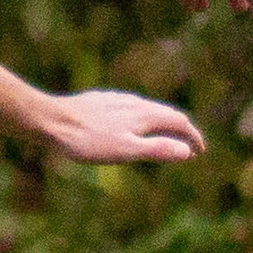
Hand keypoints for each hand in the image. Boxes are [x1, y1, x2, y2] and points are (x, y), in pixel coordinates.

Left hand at [30, 88, 204, 165]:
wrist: (52, 120)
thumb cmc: (88, 140)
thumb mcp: (126, 150)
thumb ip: (157, 149)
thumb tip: (186, 151)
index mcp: (144, 114)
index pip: (179, 122)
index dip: (193, 137)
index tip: (200, 152)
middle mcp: (134, 103)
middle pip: (166, 114)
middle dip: (181, 131)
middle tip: (188, 148)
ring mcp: (117, 100)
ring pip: (148, 110)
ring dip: (162, 124)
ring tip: (164, 138)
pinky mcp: (102, 101)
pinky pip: (131, 109)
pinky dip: (143, 120)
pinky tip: (131, 126)